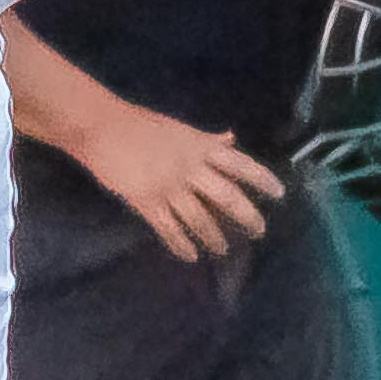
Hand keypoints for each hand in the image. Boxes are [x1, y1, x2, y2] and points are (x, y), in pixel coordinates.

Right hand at [77, 101, 284, 261]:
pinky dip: (181, 244)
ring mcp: (168, 187)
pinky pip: (169, 229)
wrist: (101, 128)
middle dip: (247, 217)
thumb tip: (231, 140)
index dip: (262, 179)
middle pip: (227, 197)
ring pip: (200, 219)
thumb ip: (206, 139)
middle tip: (258, 232)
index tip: (279, 194)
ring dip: (215, 237)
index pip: (239, 164)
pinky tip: (190, 255)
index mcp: (199, 147)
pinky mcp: (146, 202)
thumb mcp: (178, 128)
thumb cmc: (139, 124)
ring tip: (222, 249)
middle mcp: (189, 168)